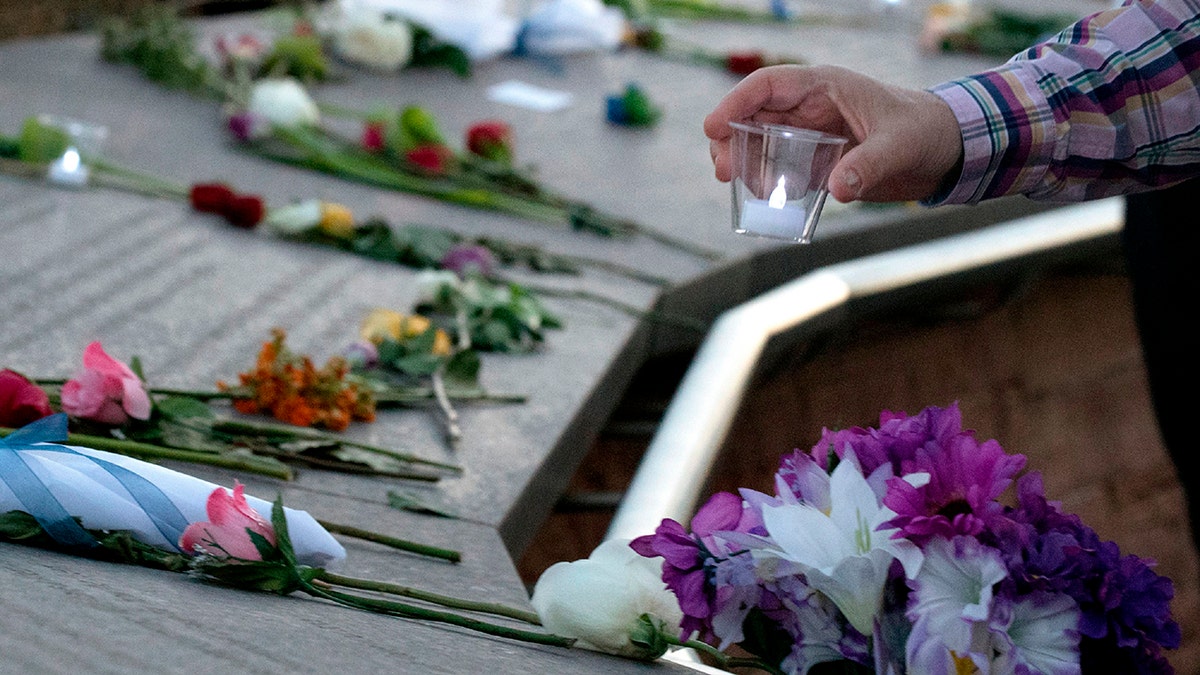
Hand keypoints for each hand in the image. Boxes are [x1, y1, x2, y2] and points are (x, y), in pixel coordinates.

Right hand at [703, 65, 963, 202]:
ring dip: (744, 160)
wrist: (944, 149)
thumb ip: (868, 165)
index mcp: (825, 86)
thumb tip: (837, 189)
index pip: (768, 85)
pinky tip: (765, 197)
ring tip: (737, 184)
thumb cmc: (924, 131)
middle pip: (754, 114)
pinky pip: (779, 167)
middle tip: (724, 170)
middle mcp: (810, 107)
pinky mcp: (817, 160)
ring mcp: (811, 133)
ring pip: (760, 140)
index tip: (714, 128)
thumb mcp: (899, 146)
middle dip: (731, 139)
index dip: (736, 103)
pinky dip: (765, 181)